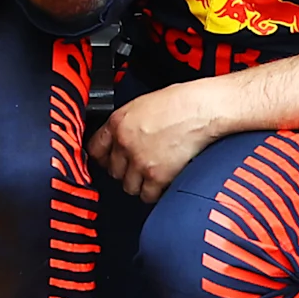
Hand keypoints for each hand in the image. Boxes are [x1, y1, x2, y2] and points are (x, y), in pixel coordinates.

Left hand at [89, 82, 214, 204]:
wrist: (203, 109)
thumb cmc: (182, 102)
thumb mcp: (143, 104)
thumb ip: (128, 123)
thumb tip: (124, 135)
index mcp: (119, 122)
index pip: (95, 149)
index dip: (102, 158)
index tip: (108, 161)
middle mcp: (125, 143)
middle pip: (113, 171)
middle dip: (125, 171)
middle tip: (138, 167)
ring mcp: (140, 161)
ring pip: (128, 186)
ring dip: (139, 183)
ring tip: (152, 175)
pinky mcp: (158, 176)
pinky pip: (147, 195)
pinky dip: (154, 192)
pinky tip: (162, 183)